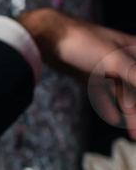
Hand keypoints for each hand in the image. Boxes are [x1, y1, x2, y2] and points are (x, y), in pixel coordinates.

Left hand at [17, 8, 135, 139]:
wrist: (44, 35)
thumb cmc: (82, 43)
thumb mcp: (115, 60)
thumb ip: (135, 75)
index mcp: (135, 49)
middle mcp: (124, 58)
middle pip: (134, 88)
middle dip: (135, 110)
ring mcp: (106, 67)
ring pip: (122, 93)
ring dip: (129, 112)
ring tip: (133, 134)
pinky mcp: (89, 74)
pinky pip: (104, 93)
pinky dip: (110, 105)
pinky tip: (113, 117)